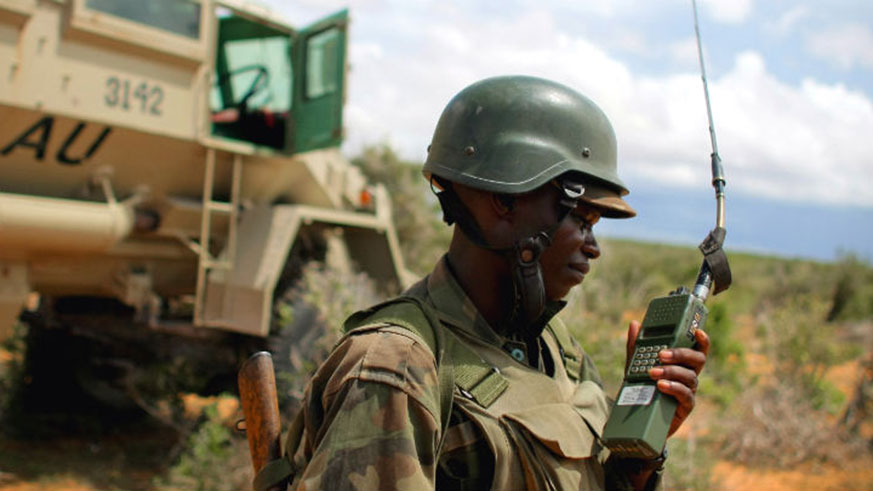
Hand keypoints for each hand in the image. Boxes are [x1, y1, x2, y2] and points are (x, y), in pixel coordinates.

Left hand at [625, 321, 709, 436]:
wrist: (639, 418)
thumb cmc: (643, 388)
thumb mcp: (636, 365)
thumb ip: (636, 346)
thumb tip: (635, 324)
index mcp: (682, 364)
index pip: (697, 349)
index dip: (702, 340)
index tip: (697, 330)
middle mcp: (689, 375)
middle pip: (697, 360)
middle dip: (681, 354)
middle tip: (662, 354)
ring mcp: (689, 391)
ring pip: (690, 377)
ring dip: (671, 372)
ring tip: (653, 372)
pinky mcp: (685, 407)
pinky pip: (685, 396)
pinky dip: (673, 388)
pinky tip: (660, 386)